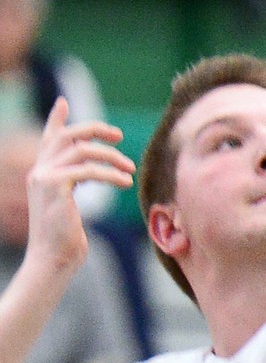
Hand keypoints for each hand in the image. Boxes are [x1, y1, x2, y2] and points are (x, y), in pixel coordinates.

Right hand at [27, 99, 134, 273]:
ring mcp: (43, 178)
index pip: (48, 139)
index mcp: (41, 174)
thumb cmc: (65, 239)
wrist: (52, 260)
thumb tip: (95, 169)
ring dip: (111, 157)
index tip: (63, 101)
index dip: (56, 119)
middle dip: (94, 130)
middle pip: (66, 136)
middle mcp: (38, 171)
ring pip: (82, 151)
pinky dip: (110, 174)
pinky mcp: (54, 187)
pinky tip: (125, 181)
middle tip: (118, 135)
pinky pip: (88, 170)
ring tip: (130, 169)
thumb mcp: (69, 204)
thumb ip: (76, 182)